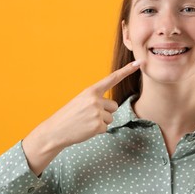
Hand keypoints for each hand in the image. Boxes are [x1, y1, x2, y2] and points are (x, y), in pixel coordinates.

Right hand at [22, 60, 141, 174]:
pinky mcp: (98, 125)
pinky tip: (86, 129)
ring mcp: (97, 112)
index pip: (112, 78)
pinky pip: (106, 128)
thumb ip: (96, 98)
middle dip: (105, 112)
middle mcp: (95, 99)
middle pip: (114, 106)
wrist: (55, 131)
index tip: (139, 62)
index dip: (127, 70)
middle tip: (89, 115)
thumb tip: (112, 106)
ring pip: (111, 118)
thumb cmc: (70, 115)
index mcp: (91, 91)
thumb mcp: (81, 100)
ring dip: (101, 122)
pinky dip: (97, 130)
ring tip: (86, 122)